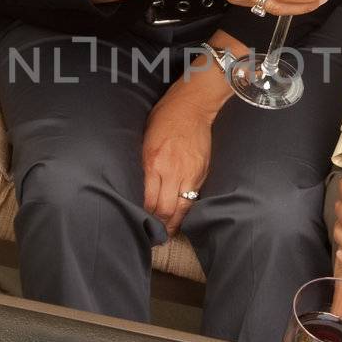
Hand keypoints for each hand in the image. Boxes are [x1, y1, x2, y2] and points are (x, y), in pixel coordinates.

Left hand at [141, 81, 219, 234]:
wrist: (192, 106)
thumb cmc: (164, 119)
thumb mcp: (145, 141)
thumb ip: (144, 166)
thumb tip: (139, 189)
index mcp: (153, 163)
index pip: (148, 201)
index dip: (144, 216)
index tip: (139, 222)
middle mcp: (172, 171)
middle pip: (165, 210)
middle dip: (159, 226)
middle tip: (152, 235)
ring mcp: (190, 173)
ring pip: (182, 209)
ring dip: (174, 223)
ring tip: (167, 232)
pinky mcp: (202, 173)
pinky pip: (193, 198)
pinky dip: (186, 209)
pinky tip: (180, 215)